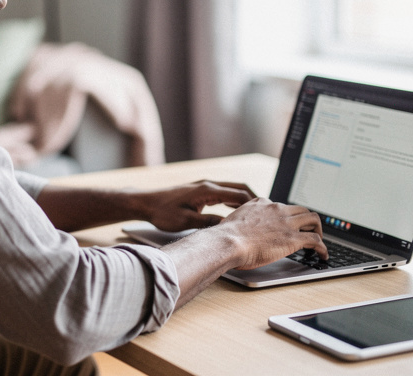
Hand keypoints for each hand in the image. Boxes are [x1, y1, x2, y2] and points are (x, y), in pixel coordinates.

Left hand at [137, 180, 255, 231]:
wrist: (146, 203)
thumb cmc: (162, 212)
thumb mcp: (185, 221)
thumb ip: (207, 223)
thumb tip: (227, 226)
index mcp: (206, 190)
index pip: (237, 193)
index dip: (253, 203)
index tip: (265, 212)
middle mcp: (208, 185)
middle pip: (238, 188)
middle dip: (254, 199)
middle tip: (267, 212)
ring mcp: (204, 186)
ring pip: (232, 189)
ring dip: (244, 199)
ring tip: (257, 213)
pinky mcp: (201, 191)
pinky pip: (223, 193)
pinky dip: (234, 200)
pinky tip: (238, 211)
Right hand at [214, 198, 326, 268]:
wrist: (228, 242)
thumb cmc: (225, 236)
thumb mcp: (233, 221)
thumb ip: (241, 223)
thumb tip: (236, 232)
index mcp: (262, 203)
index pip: (281, 206)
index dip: (287, 216)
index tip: (288, 224)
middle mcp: (276, 209)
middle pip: (301, 209)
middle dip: (307, 220)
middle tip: (308, 231)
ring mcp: (286, 223)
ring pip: (313, 219)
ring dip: (318, 230)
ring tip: (319, 241)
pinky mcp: (293, 238)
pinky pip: (316, 240)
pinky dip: (323, 247)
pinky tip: (323, 254)